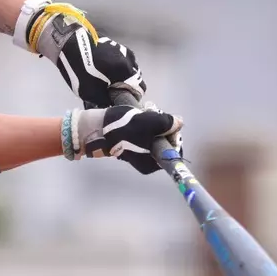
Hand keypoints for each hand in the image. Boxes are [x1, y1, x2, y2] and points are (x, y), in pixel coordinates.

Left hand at [15, 0, 147, 107]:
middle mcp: (129, 59)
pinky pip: (122, 60)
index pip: (139, 89)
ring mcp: (123, 50)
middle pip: (136, 78)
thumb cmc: (81, 71)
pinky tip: (105, 71)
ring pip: (130, 68)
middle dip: (127, 87)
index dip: (131, 98)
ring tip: (109, 82)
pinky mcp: (115, 45)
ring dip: (123, 76)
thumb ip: (107, 100)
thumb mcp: (92, 93)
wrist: (69, 45)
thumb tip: (114, 104)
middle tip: (114, 93)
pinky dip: (118, 67)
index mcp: (127, 71)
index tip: (121, 101)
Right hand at [64, 105, 181, 174]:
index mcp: (151, 163)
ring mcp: (139, 154)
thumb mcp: (150, 122)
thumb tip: (179, 123)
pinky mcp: (132, 146)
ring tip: (146, 111)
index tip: (167, 122)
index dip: (173, 135)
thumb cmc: (124, 128)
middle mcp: (147, 162)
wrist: (97, 127)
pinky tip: (140, 115)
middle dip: (163, 127)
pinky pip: (146, 136)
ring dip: (154, 123)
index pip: (173, 151)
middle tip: (155, 114)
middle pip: (165, 143)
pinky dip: (145, 125)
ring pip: (155, 137)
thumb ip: (167, 123)